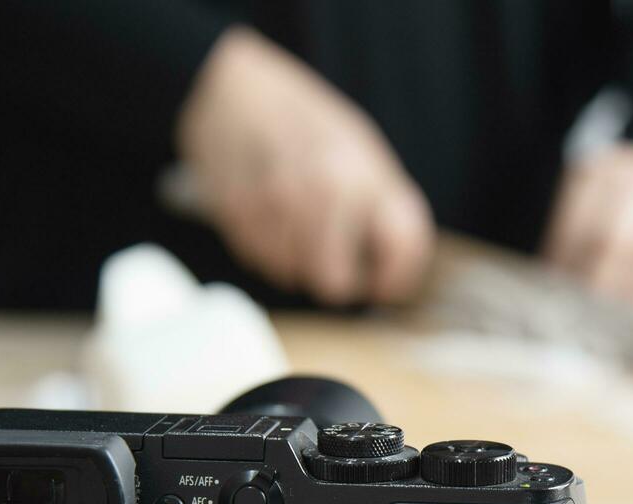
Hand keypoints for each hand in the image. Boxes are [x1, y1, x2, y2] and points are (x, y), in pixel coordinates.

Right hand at [177, 27, 434, 305]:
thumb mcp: (360, 150)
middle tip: (336, 256)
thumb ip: (381, 207)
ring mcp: (275, 205)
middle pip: (334, 285)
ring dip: (298, 260)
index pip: (400, 250)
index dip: (395, 277)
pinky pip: (260, 261)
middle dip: (337, 276)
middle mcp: (322, 192)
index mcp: (363, 174)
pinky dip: (268, 247)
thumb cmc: (303, 121)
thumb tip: (394, 274)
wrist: (232, 88)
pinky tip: (270, 213)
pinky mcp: (237, 215)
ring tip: (297, 220)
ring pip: (293, 276)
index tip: (385, 281)